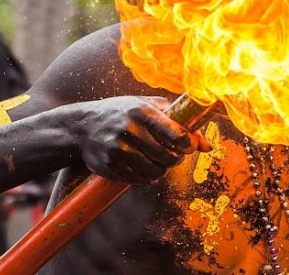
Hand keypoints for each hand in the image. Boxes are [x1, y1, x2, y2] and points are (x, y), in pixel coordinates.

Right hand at [79, 96, 210, 185]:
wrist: (82, 126)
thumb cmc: (121, 113)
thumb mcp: (147, 107)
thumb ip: (177, 122)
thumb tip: (206, 145)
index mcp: (142, 111)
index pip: (177, 135)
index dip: (187, 145)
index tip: (186, 146)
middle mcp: (129, 130)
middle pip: (168, 158)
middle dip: (173, 159)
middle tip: (169, 154)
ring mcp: (117, 149)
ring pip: (155, 173)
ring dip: (158, 170)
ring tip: (151, 159)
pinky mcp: (109, 166)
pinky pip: (138, 180)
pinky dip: (143, 177)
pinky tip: (137, 165)